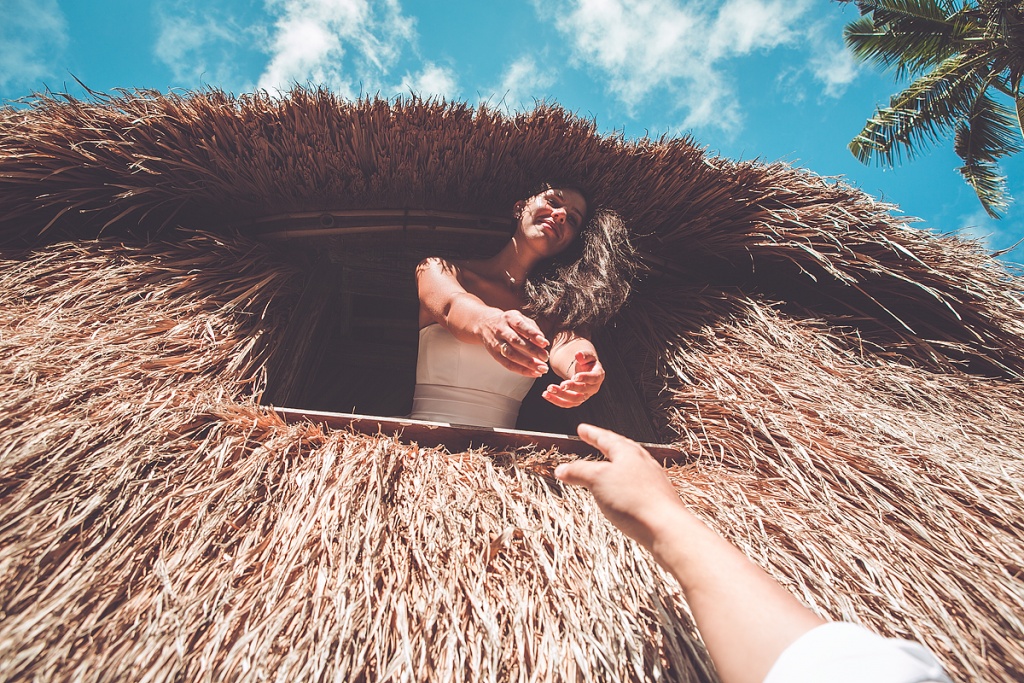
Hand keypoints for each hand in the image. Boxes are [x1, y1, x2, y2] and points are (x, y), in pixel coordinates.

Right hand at [479, 309, 549, 376]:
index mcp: (509, 318)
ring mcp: (496, 343)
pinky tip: (534, 373)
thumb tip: (544, 343)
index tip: (544, 342)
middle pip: (515, 341)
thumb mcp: (520, 318)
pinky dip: (522, 370)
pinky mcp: (494, 354)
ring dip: (528, 363)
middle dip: (532, 350)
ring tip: (542, 369)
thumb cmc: (509, 322)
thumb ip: (532, 329)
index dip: (533, 334)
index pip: (521, 325)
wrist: (485, 324)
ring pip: (511, 354)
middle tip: (545, 357)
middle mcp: (501, 330)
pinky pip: (508, 364)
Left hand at [542, 351, 603, 406]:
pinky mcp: (575, 401)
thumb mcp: (587, 355)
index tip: (575, 377)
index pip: (593, 378)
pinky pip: (566, 403)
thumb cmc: (586, 361)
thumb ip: (584, 354)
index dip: (585, 378)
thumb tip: (578, 355)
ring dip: (561, 395)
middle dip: (571, 388)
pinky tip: (546, 394)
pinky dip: (555, 400)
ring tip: (549, 389)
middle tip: (561, 384)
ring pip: (573, 400)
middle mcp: (593, 388)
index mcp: (598, 376)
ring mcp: (584, 396)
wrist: (582, 369)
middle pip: (583, 391)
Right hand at [555, 423, 683, 550]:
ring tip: (607, 467)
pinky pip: (638, 484)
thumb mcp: (597, 480)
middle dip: (607, 444)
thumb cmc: (633, 499)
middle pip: (622, 449)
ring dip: (616, 464)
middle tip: (596, 440)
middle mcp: (643, 463)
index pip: (606, 438)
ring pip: (632, 466)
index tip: (582, 429)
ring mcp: (653, 481)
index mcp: (628, 453)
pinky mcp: (657, 499)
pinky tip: (622, 493)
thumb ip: (578, 472)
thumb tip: (561, 469)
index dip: (592, 434)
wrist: (665, 527)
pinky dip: (625, 483)